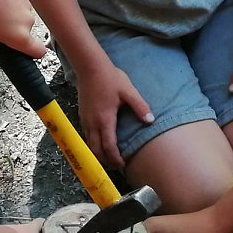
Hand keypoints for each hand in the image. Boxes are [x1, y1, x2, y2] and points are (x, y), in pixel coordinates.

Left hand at [0, 0, 40, 60]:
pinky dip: (8, 6)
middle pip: (24, 35)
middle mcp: (27, 22)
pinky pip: (17, 5)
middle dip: (11, 34)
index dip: (32, 55)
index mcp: (20, 37)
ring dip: (9, 19)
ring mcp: (26, 6)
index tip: (22, 55)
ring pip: (20, 19)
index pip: (39, 52)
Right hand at [73, 56, 153, 170]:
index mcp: (104, 120)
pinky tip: (101, 143)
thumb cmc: (110, 78)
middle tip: (117, 166)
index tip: (123, 165)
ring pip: (89, 145)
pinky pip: (86, 136)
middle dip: (105, 161)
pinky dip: (93, 145)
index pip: (108, 147)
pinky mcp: (82, 116)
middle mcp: (92, 123)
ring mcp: (85, 120)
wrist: (90, 67)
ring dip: (98, 154)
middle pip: (96, 151)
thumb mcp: (128, 91)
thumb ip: (140, 106)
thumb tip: (151, 120)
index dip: (115, 159)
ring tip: (110, 158)